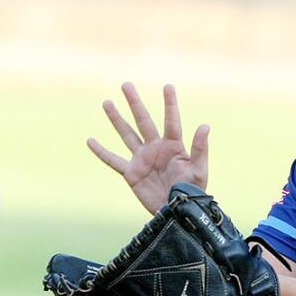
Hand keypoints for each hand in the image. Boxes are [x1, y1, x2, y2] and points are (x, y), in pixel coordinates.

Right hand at [87, 83, 209, 214]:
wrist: (176, 210)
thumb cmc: (191, 191)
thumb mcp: (199, 169)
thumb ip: (200, 148)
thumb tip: (205, 125)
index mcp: (173, 146)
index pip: (171, 121)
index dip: (170, 104)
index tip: (167, 86)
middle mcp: (156, 148)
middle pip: (143, 121)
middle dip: (134, 103)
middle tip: (126, 84)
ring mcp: (142, 159)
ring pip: (126, 134)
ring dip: (116, 119)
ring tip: (107, 102)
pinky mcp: (131, 173)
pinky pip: (113, 160)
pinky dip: (101, 152)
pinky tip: (90, 141)